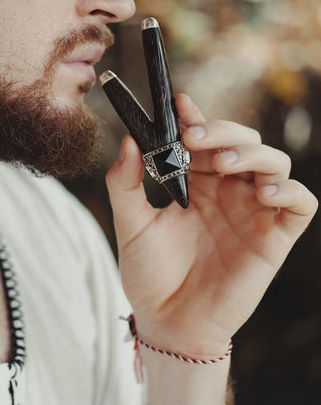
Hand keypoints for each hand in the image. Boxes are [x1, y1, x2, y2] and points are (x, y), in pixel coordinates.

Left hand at [106, 93, 317, 357]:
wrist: (168, 321)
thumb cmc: (149, 273)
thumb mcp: (130, 223)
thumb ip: (125, 182)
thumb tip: (128, 141)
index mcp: (194, 182)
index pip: (203, 139)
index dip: (195, 117)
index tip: (179, 104)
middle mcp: (226, 190)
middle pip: (241, 140)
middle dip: (221, 131)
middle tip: (194, 139)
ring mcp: (251, 211)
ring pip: (273, 161)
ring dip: (252, 153)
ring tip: (223, 164)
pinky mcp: (274, 236)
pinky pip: (300, 202)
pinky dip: (288, 189)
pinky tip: (262, 192)